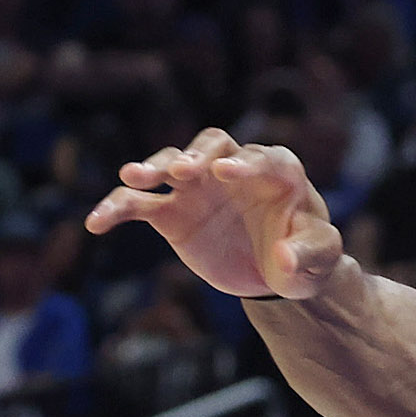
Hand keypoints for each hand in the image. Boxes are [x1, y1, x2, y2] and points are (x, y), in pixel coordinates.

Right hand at [86, 129, 343, 300]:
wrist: (276, 271)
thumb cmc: (305, 255)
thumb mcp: (319, 259)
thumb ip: (309, 255)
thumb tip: (283, 260)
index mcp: (276, 172)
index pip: (261, 159)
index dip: (245, 162)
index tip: (225, 172)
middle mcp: (232, 168)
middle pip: (212, 144)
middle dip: (197, 153)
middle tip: (184, 171)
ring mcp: (198, 187)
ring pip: (170, 163)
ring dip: (153, 166)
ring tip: (134, 178)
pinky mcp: (172, 212)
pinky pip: (139, 204)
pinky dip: (117, 208)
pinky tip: (96, 222)